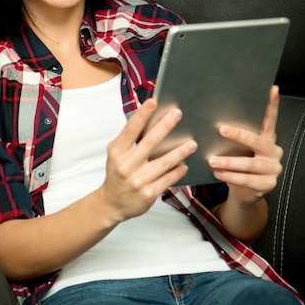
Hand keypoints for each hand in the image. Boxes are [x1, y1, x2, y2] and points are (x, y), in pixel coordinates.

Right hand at [99, 98, 196, 223]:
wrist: (112, 203)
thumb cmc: (118, 173)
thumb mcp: (117, 154)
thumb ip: (130, 139)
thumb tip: (149, 118)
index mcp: (117, 152)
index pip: (130, 130)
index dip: (142, 115)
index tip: (153, 102)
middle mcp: (126, 165)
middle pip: (150, 142)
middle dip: (165, 126)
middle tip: (178, 113)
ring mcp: (138, 181)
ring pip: (164, 162)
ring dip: (180, 152)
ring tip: (192, 143)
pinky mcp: (148, 194)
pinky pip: (168, 179)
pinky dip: (177, 171)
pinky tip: (185, 165)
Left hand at [208, 85, 282, 206]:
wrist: (244, 193)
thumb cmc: (239, 166)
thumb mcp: (238, 150)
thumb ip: (234, 137)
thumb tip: (212, 120)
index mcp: (268, 139)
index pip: (271, 120)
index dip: (272, 105)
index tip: (272, 89)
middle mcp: (274, 152)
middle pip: (258, 142)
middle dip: (239, 135)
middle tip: (221, 130)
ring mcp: (273, 169)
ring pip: (250, 164)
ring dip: (229, 162)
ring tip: (212, 160)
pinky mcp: (267, 184)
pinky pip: (247, 179)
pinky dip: (230, 176)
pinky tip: (218, 174)